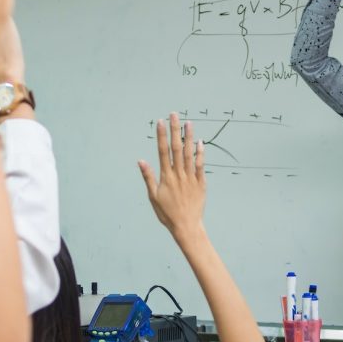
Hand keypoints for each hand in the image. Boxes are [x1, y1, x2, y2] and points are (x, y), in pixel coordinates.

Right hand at [138, 114, 205, 243]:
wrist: (186, 226)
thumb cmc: (167, 213)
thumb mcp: (153, 196)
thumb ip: (148, 177)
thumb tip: (141, 161)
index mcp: (166, 177)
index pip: (163, 151)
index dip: (161, 135)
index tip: (160, 122)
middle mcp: (179, 175)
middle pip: (177, 148)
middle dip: (175, 130)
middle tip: (174, 114)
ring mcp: (191, 178)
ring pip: (189, 154)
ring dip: (189, 137)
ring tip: (188, 123)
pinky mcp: (201, 183)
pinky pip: (201, 166)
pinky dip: (200, 154)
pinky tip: (200, 142)